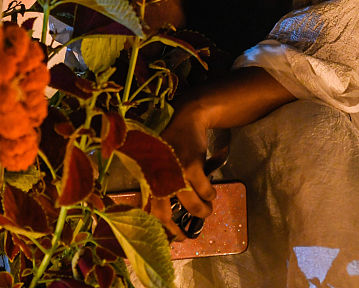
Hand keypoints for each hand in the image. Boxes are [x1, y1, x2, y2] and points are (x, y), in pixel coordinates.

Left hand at [150, 101, 214, 240]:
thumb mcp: (159, 165)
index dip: (157, 228)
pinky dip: (210, 195)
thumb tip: (162, 215)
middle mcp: (156, 176)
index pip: (146, 209)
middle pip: (162, 213)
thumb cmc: (172, 146)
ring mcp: (174, 171)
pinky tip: (211, 193)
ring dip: (202, 211)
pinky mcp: (191, 165)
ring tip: (207, 210)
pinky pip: (205, 190)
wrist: (186, 120)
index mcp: (146, 177)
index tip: (170, 237)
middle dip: (175, 230)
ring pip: (190, 204)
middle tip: (186, 236)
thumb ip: (158, 187)